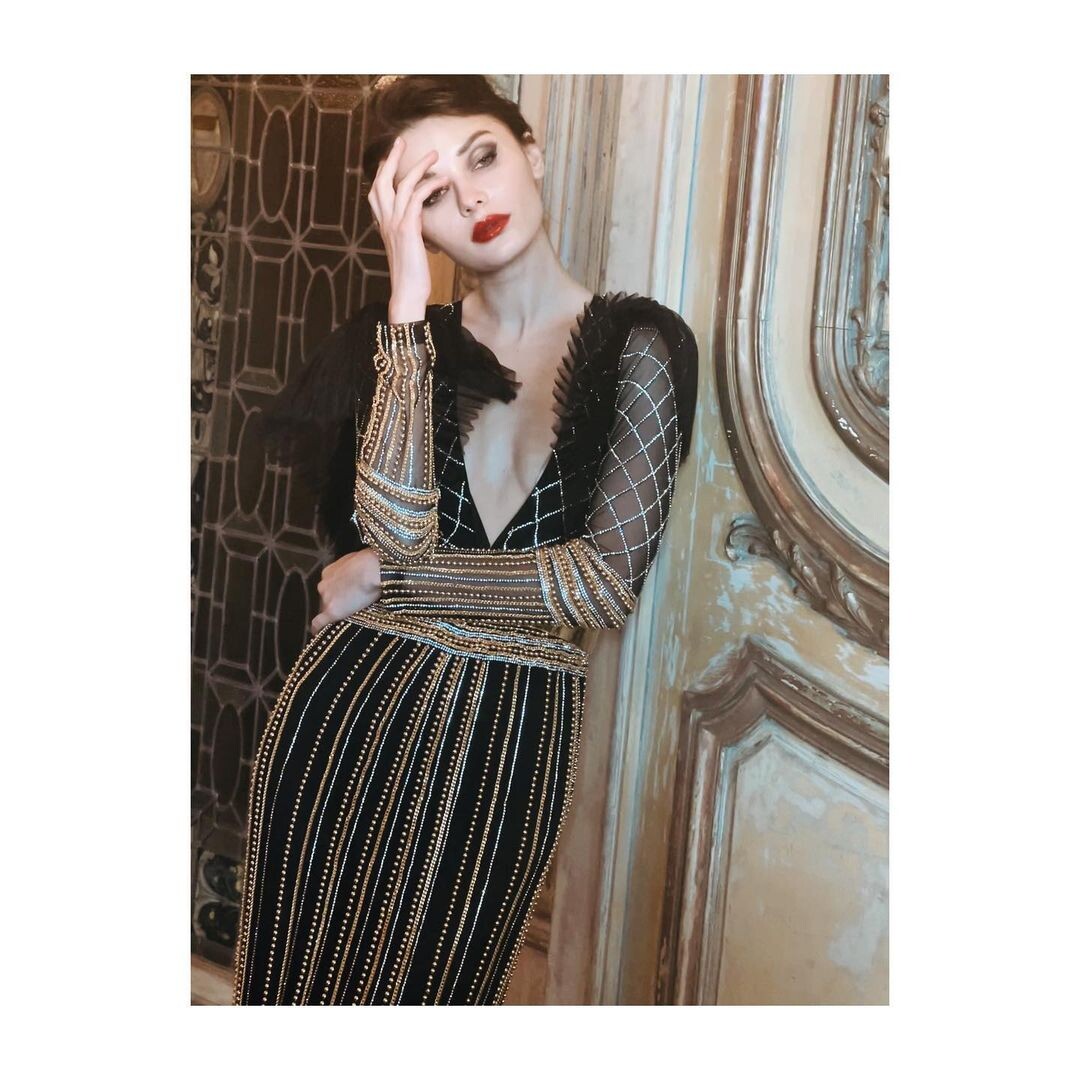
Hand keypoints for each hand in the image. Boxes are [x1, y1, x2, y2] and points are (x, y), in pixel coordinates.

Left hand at [310, 548, 382, 634]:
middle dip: (334, 602)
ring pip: (325, 608)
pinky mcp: (332, 611)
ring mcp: (327, 598)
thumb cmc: (370, 561)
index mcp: (329, 572)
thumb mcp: (358, 561)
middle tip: (347, 607)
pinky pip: (319, 622)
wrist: (371, 569)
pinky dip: (317, 628)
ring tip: (344, 618)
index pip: (329, 586)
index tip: (343, 596)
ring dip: (333, 612)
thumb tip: (358, 574)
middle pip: (325, 597)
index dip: (336, 592)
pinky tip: (317, 633)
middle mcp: (323, 585)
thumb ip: (352, 570)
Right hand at [367, 136, 443, 319]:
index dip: (381, 173)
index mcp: (384, 226)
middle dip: (391, 158)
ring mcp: (395, 224)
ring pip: (402, 184)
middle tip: (401, 141)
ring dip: (418, 166)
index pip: (377, 193)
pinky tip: (441, 180)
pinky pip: (417, 198)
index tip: (391, 158)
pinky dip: (429, 185)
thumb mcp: (409, 251)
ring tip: (432, 154)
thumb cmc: (411, 278)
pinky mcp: (408, 229)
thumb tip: (421, 225)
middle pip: (382, 180)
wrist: (407, 294)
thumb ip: (411, 233)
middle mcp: (385, 222)